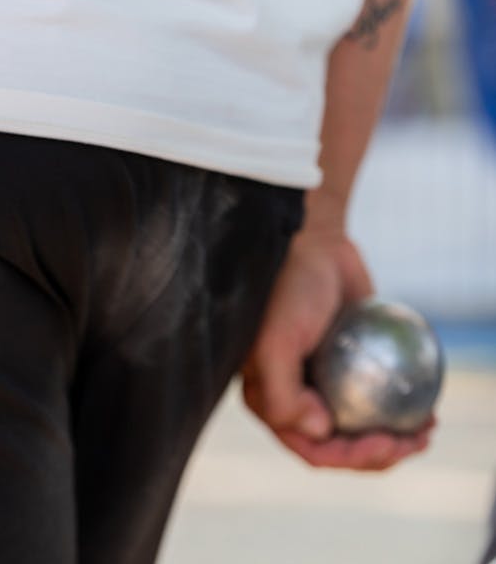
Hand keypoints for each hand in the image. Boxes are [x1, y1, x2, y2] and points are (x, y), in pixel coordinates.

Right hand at [241, 226, 432, 469]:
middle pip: (343, 444)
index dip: (351, 458)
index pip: (312, 448)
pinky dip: (404, 405)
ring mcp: (325, 382)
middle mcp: (296, 398)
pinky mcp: (352, 364)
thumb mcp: (273, 344)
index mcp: (270, 403)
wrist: (313, 245)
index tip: (387, 443)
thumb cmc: (285, 292)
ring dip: (398, 436)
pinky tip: (431, 404)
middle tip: (419, 439)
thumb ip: (282, 395)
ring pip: (364, 424)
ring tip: (430, 427)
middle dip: (382, 453)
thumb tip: (319, 433)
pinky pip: (380, 393)